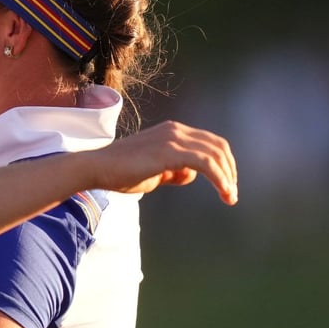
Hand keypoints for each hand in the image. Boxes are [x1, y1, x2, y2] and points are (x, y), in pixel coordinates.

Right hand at [81, 120, 237, 204]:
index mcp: (173, 131)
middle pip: (218, 146)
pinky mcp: (170, 151)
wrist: (97, 168)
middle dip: (230, 170)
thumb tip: (189, 174)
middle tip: (231, 194)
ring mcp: (173, 138)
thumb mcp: (154, 172)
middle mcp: (176, 130)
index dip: (223, 164)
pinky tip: (224, 192)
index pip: (210, 143)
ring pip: (215, 154)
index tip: (226, 185)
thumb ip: (173, 171)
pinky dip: (219, 178)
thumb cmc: (120, 172)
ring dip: (227, 177)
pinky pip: (206, 163)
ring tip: (229, 197)